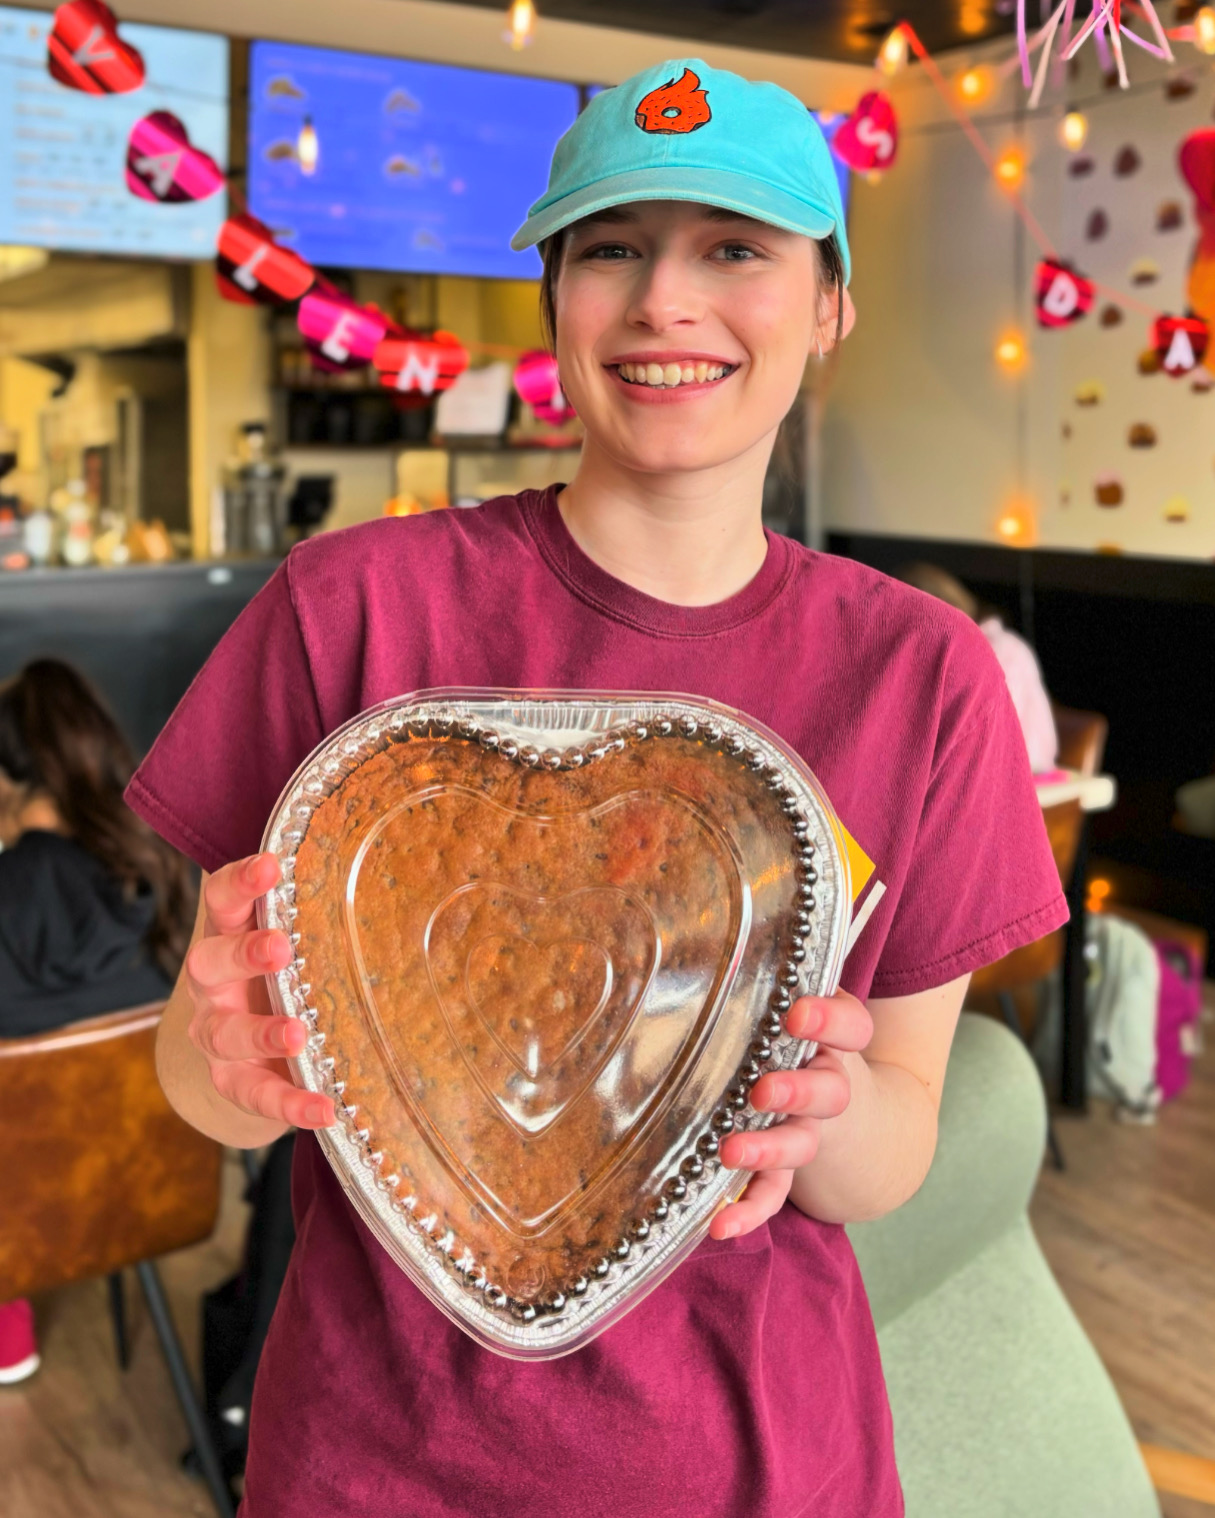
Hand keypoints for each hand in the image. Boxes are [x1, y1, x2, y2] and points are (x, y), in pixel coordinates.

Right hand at [184, 853, 334, 1130]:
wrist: (255, 1046)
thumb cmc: (287, 972)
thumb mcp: (300, 940)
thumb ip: (325, 917)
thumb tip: (405, 877)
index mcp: (227, 935)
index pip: (223, 900)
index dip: (242, 882)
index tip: (271, 865)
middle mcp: (213, 983)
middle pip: (210, 962)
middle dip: (244, 954)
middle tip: (279, 947)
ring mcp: (216, 1033)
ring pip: (224, 1033)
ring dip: (260, 1033)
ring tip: (296, 1034)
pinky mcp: (232, 1080)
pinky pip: (255, 1094)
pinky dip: (289, 1103)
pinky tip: (323, 1110)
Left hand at [708, 989, 872, 1239]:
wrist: (868, 1131)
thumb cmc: (806, 1043)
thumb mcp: (801, 1007)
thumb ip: (767, 972)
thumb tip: (703, 915)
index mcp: (837, 1039)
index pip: (851, 1024)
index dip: (828, 1018)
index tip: (798, 1012)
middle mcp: (831, 1085)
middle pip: (829, 1090)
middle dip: (797, 1090)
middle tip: (764, 1090)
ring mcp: (813, 1133)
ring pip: (801, 1143)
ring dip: (769, 1148)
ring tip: (731, 1151)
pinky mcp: (792, 1172)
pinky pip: (774, 1195)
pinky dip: (748, 1211)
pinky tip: (718, 1224)